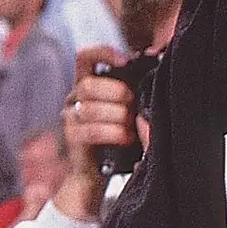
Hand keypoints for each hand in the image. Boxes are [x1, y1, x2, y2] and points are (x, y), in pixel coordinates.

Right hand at [53, 43, 135, 222]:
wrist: (97, 173)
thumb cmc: (120, 137)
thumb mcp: (128, 109)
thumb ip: (135, 90)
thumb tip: (156, 63)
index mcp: (87, 83)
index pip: (85, 57)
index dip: (103, 54)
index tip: (125, 61)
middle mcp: (74, 97)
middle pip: (88, 84)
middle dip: (116, 92)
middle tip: (133, 105)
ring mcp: (70, 117)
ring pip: (89, 107)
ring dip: (116, 116)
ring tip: (131, 127)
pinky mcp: (72, 137)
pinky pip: (89, 130)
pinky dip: (112, 133)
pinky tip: (125, 137)